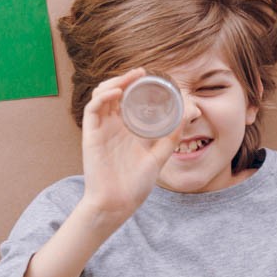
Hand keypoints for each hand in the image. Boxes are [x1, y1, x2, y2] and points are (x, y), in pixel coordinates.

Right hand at [79, 69, 182, 225]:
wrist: (117, 204)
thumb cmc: (134, 185)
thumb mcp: (158, 157)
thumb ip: (170, 138)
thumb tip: (186, 116)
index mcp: (125, 129)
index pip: (126, 99)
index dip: (134, 84)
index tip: (149, 76)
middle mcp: (111, 126)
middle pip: (112, 92)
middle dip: (125, 78)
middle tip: (140, 72)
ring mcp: (100, 130)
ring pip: (100, 96)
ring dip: (113, 83)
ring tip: (129, 78)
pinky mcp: (91, 136)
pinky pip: (92, 110)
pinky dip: (103, 97)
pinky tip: (117, 93)